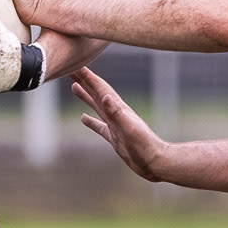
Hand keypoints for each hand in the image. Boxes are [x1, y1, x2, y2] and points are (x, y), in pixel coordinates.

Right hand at [72, 66, 169, 181]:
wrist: (155, 162)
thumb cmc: (145, 146)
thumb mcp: (130, 129)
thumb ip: (117, 113)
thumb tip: (106, 97)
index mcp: (119, 109)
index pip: (101, 89)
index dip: (88, 77)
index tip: (76, 64)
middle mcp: (116, 114)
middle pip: (97, 93)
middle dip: (85, 81)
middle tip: (71, 69)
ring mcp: (115, 125)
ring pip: (97, 106)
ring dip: (86, 96)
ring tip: (74, 87)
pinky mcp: (115, 137)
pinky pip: (99, 126)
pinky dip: (91, 121)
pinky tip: (83, 118)